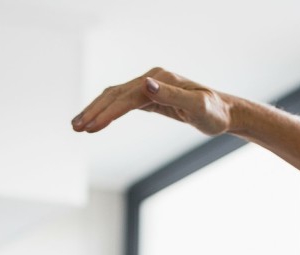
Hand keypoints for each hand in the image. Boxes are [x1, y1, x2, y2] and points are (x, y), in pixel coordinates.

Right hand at [72, 67, 230, 136]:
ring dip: (95, 110)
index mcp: (159, 80)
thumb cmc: (214, 112)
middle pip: (114, 95)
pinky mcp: (149, 96)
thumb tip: (146, 84)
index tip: (91, 128)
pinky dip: (106, 111)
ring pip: (114, 97)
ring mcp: (149, 87)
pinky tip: (96, 120)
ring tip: (77, 125)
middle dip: (93, 111)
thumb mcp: (197, 106)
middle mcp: (152, 80)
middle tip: (75, 128)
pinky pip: (122, 102)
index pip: (127, 97)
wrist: (224, 112)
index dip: (108, 113)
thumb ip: (172, 95)